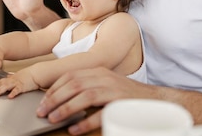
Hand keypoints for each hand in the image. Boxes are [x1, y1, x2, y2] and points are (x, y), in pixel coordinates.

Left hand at [0, 69, 38, 97]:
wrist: (36, 73)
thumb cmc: (27, 75)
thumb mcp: (17, 76)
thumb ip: (11, 77)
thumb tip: (7, 77)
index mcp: (10, 79)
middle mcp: (11, 81)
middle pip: (0, 84)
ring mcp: (16, 83)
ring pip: (6, 87)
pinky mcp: (22, 87)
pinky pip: (17, 90)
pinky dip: (13, 93)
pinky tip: (9, 97)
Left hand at [36, 67, 154, 134]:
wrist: (158, 100)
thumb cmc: (128, 97)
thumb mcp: (106, 86)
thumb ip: (89, 87)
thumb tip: (64, 97)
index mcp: (99, 71)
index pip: (71, 75)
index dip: (54, 88)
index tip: (43, 100)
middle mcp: (105, 77)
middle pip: (73, 84)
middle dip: (54, 98)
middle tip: (42, 111)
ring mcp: (114, 89)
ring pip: (84, 96)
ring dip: (65, 108)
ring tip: (53, 119)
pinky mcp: (122, 103)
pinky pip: (100, 113)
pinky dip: (85, 122)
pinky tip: (75, 129)